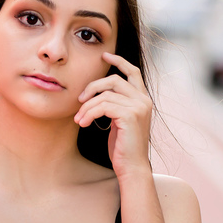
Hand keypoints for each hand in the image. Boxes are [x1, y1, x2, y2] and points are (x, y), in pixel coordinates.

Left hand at [74, 53, 152, 176]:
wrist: (131, 167)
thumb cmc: (122, 146)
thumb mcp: (118, 120)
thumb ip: (114, 104)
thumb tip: (95, 93)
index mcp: (142, 99)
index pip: (133, 72)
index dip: (118, 61)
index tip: (104, 56)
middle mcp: (143, 100)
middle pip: (114, 80)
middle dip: (93, 87)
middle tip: (79, 99)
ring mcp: (139, 107)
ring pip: (105, 95)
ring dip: (86, 107)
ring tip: (78, 119)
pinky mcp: (130, 115)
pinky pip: (103, 106)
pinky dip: (89, 113)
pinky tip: (82, 123)